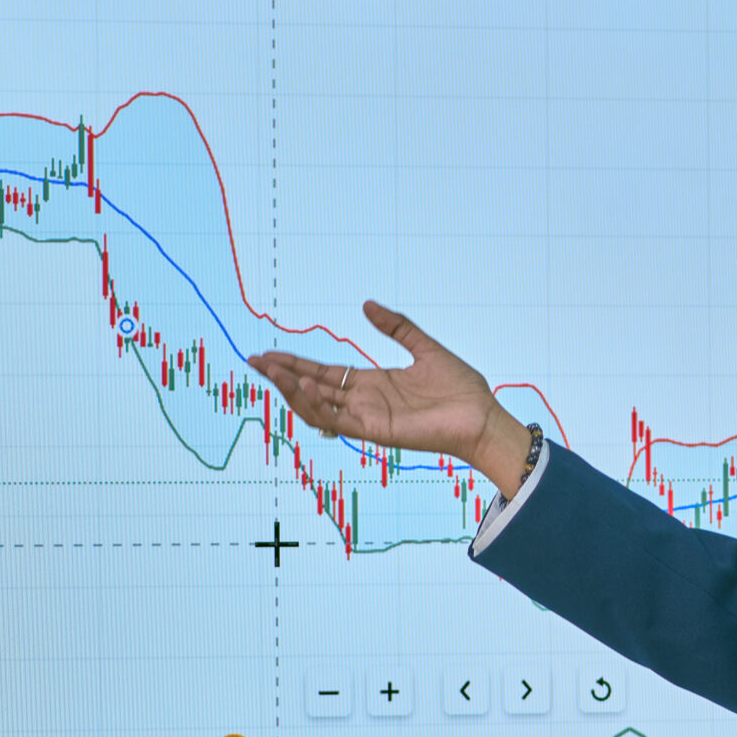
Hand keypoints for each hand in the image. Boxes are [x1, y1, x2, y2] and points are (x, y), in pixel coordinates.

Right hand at [247, 301, 532, 495]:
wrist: (482, 415)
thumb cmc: (460, 388)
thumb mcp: (424, 347)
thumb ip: (396, 327)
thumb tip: (367, 305)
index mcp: (372, 383)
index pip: (324, 372)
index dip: (295, 363)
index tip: (268, 353)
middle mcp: (364, 402)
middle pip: (312, 388)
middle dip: (283, 376)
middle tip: (254, 360)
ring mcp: (368, 418)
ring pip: (318, 407)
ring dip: (294, 390)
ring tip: (273, 370)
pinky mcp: (378, 431)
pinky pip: (340, 421)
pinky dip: (321, 405)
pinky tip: (307, 385)